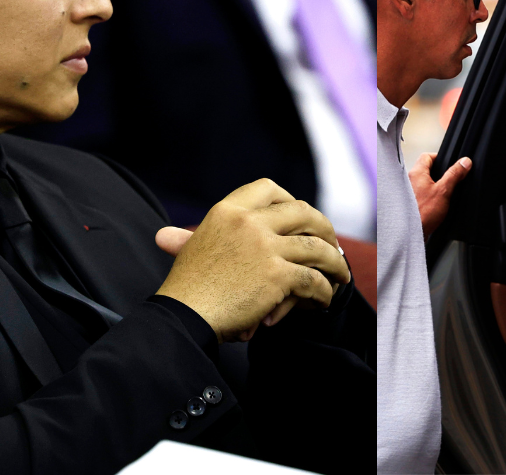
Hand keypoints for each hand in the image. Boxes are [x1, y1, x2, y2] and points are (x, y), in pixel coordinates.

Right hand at [154, 179, 350, 342]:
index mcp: (227, 211)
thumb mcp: (188, 251)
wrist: (183, 316)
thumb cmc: (184, 290)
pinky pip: (313, 280)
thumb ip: (188, 237)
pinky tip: (324, 299)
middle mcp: (248, 222)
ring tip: (340, 275)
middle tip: (332, 244)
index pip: (268, 189)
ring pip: (317, 248)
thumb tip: (165, 235)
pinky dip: (324, 291)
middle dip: (324, 228)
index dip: (289, 200)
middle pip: (303, 212)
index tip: (300, 217)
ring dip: (334, 263)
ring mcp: (264, 247)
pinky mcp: (277, 276)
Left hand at [409, 152, 471, 237]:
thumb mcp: (444, 191)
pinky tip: (435, 203)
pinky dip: (428, 195)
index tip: (449, 162)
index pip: (427, 156)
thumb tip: (464, 162)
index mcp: (416, 172)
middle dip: (438, 172)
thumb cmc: (423, 213)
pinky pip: (420, 193)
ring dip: (433, 184)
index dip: (439, 157)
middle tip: (448, 178)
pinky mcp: (409, 202)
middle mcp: (409, 180)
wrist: (412, 232)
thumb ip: (454, 175)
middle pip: (425, 168)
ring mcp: (408, 191)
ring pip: (423, 181)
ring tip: (443, 192)